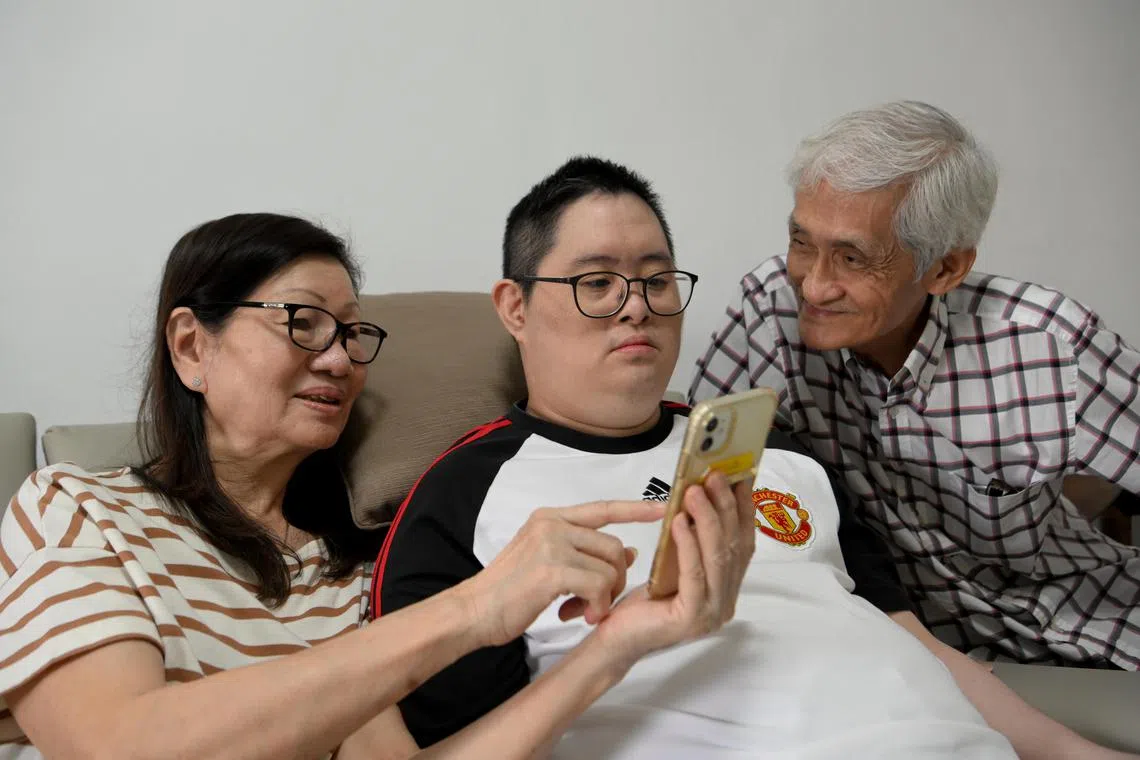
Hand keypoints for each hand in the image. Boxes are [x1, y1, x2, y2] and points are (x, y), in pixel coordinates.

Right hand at [453, 499, 665, 647]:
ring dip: (606, 596)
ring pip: (610, 566)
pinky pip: (598, 585)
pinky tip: (581, 616)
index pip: (603, 508)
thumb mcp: (548, 563)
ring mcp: (551, 544)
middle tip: (599, 602)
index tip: (664, 507)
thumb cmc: (509, 592)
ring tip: (586, 611)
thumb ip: (584, 553)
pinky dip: (597, 606)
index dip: (636, 508)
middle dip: (617, 578)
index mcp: (550, 517)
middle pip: (614, 545)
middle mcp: (552, 524)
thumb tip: (630, 552)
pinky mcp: (552, 569)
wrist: (474, 610)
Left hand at [590, 471, 754, 668]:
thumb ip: (691, 542)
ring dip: (708, 520)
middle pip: (733, 547)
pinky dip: (688, 545)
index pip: (742, 544)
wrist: (616, 638)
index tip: (740, 479)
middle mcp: (726, 601)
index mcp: (726, 588)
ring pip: (717, 558)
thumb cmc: (644, 600)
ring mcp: (712, 613)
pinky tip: (678, 521)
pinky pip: (694, 575)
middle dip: (726, 507)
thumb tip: (698, 497)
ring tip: (695, 491)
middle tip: (715, 476)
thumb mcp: (672, 564)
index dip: (744, 510)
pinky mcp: (692, 619)